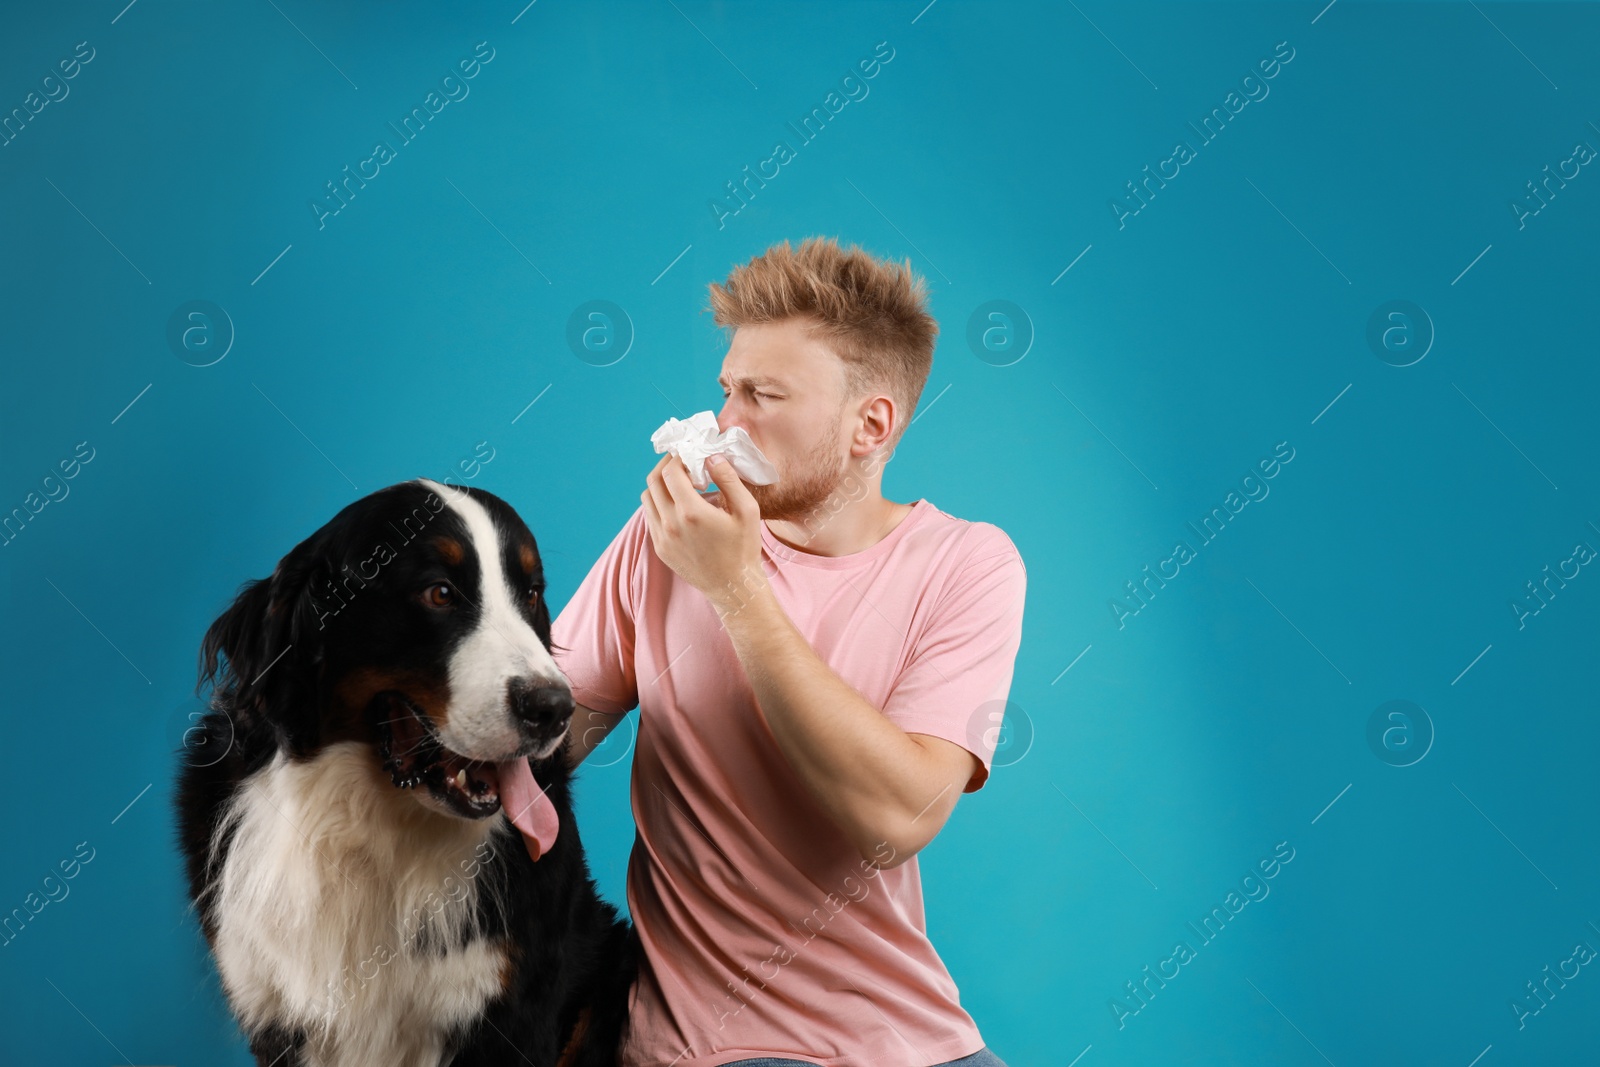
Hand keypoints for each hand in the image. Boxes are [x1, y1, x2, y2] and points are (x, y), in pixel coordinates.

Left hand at [641, 453, 763, 609]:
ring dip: (660, 485)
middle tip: (681, 462)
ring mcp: (662, 538)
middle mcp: (670, 525)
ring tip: (680, 483)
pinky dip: (660, 503)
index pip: (670, 472)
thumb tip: (711, 457)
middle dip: (665, 466)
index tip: (689, 454)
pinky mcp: (660, 548)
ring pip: (647, 498)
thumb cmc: (744, 548)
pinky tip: (679, 504)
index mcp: (691, 513)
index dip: (678, 457)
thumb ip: (729, 479)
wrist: (732, 587)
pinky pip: (650, 517)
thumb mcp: (747, 510)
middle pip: (653, 481)